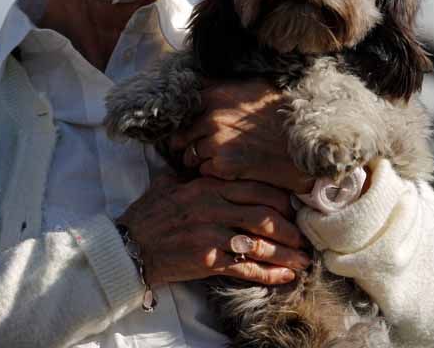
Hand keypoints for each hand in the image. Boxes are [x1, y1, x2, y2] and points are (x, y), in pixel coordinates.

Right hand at [117, 172, 310, 285]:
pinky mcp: (207, 260)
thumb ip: (195, 172)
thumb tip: (208, 159)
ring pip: (259, 243)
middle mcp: (213, 207)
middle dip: (290, 228)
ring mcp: (210, 234)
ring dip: (286, 253)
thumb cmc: (150, 214)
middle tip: (305, 237)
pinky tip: (285, 276)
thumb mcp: (172, 183)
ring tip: (303, 260)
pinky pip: (245, 267)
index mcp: (208, 186)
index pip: (255, 188)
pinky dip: (268, 273)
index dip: (280, 199)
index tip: (294, 208)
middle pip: (264, 215)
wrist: (128, 246)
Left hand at [169, 80, 313, 193]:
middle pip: (180, 134)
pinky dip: (211, 173)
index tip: (190, 127)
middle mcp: (212, 116)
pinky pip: (202, 171)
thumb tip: (206, 84)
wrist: (302, 147)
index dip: (185, 119)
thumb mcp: (256, 87)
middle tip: (199, 149)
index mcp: (217, 94)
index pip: (183, 107)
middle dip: (187, 143)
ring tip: (218, 160)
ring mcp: (215, 141)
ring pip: (189, 154)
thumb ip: (226, 86)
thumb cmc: (282, 116)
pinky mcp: (221, 165)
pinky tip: (228, 170)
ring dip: (199, 159)